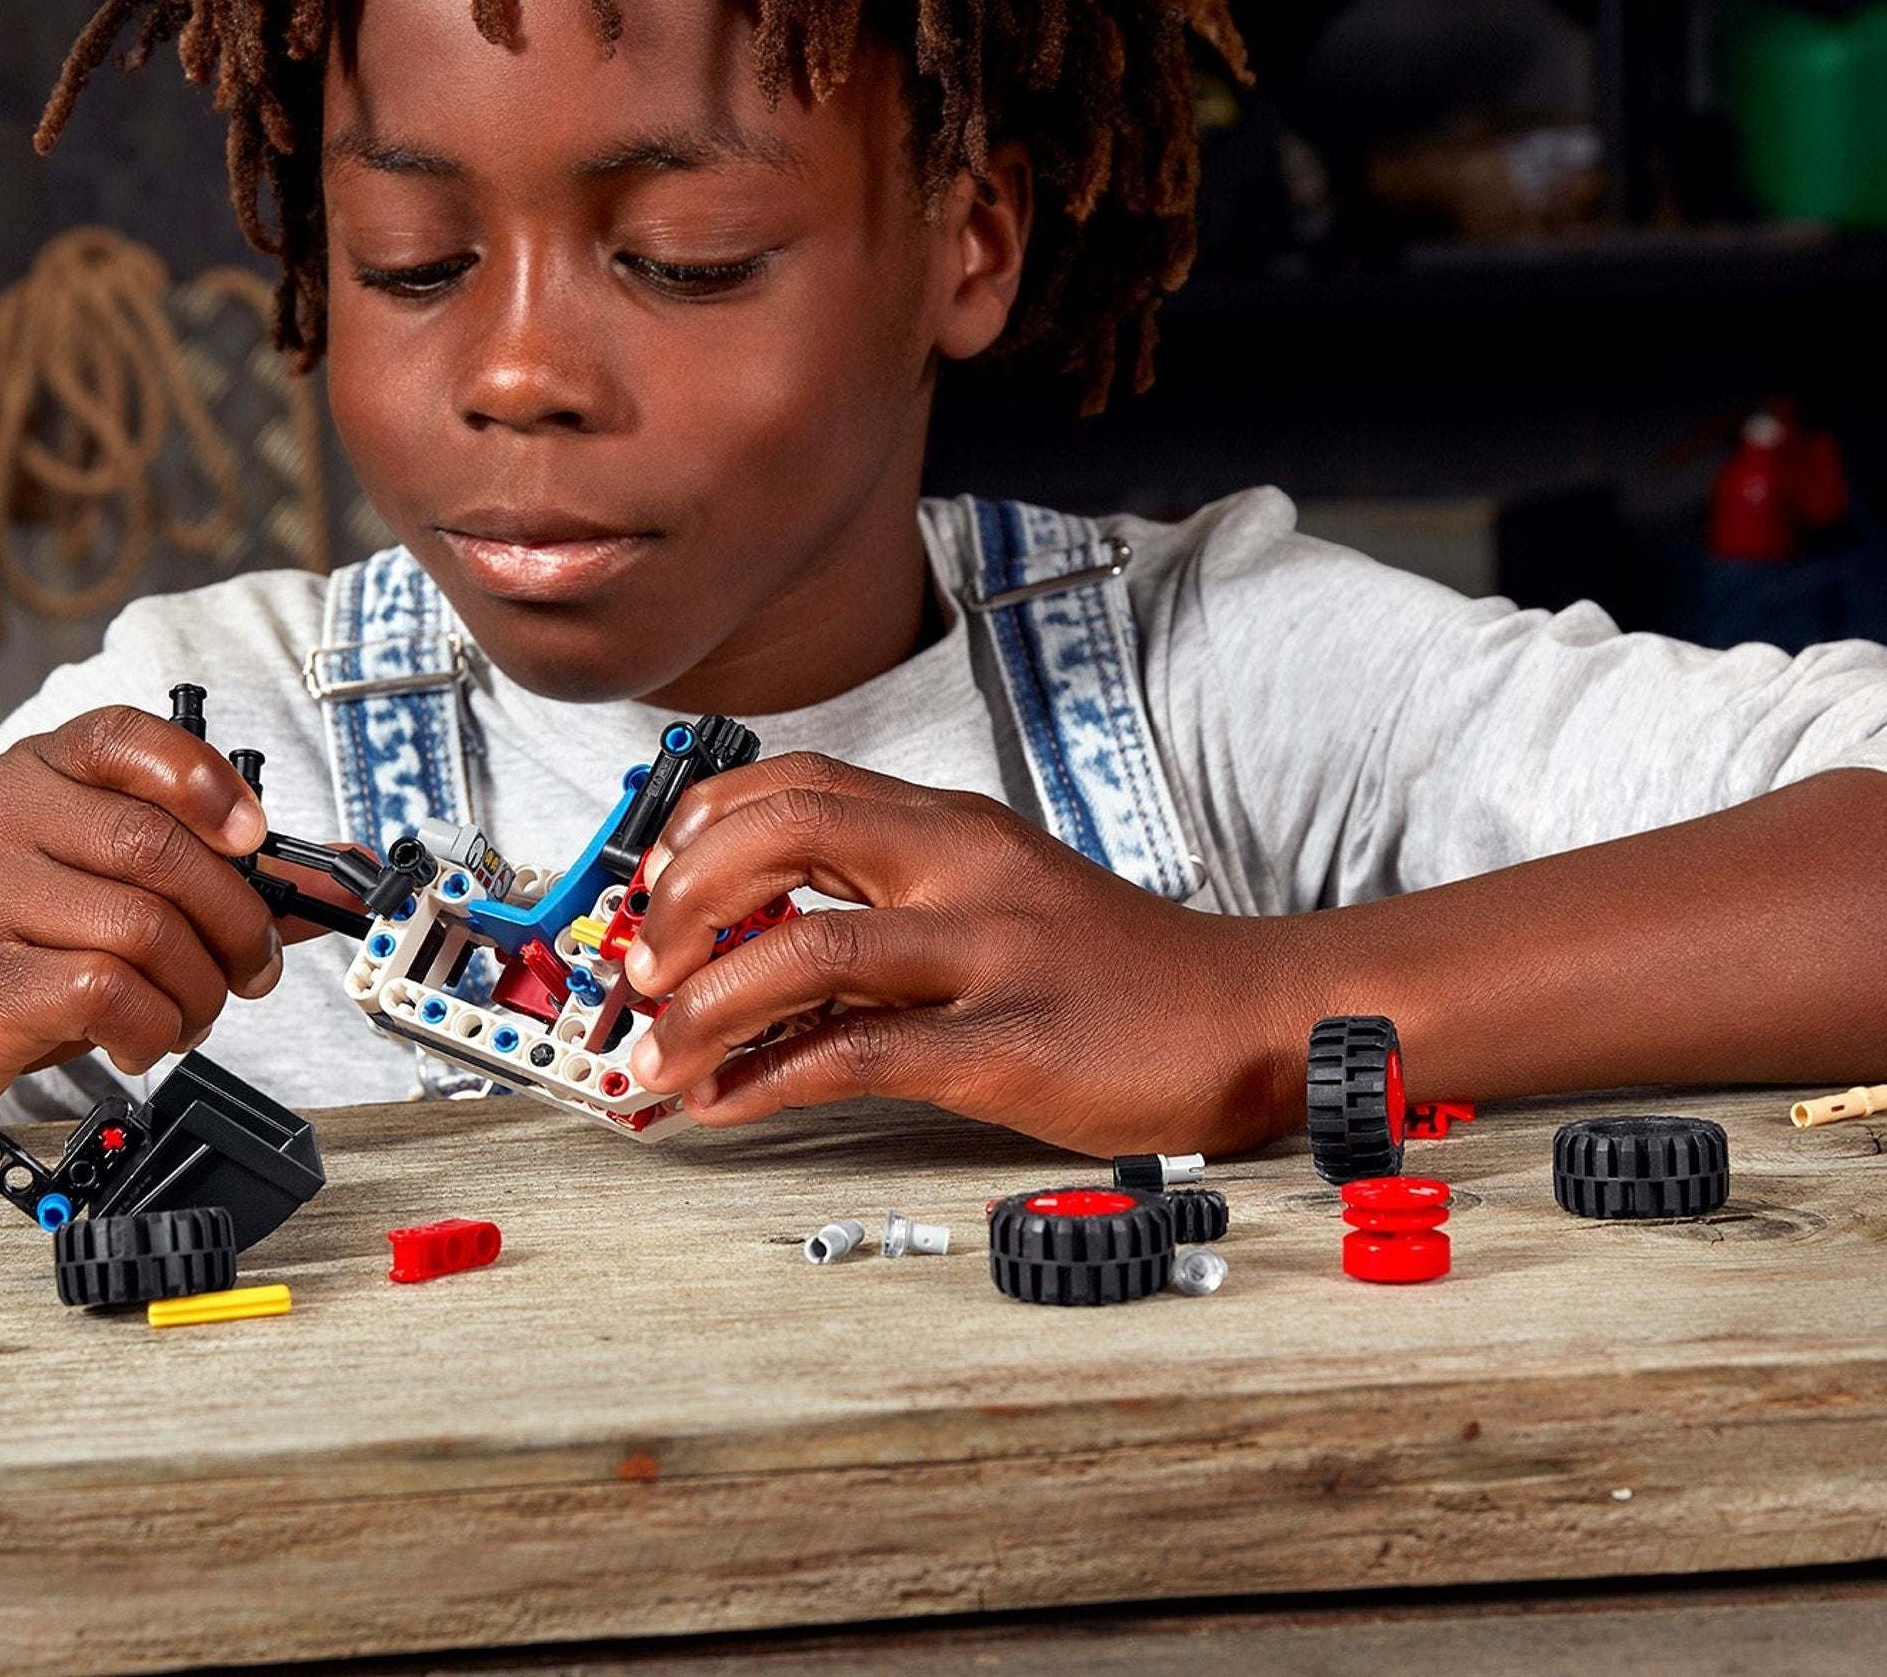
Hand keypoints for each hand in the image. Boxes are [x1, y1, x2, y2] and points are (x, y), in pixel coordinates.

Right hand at [0, 705, 285, 1137]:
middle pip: (162, 850)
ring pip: (148, 928)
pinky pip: (113, 992)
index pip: (127, 737)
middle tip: (252, 967)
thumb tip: (326, 888)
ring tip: (190, 1013)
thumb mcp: (81, 890)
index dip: (208, 780)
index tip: (255, 838)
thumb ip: (193, 876)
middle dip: (237, 921)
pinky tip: (139, 1037)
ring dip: (199, 988)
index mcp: (22, 775)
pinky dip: (155, 1026)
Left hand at [617, 753, 1298, 1155]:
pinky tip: (727, 1103)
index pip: (788, 782)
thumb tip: (743, 946)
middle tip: (640, 968)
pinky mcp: (1007, 1045)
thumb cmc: (1106, 966)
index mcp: (948, 823)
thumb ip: (884, 898)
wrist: (1246, 1015)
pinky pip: (857, 1054)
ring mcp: (986, 951)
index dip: (693, 830)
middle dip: (678, 901)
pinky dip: (767, 1080)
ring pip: (803, 948)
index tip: (648, 891)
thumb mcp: (992, 893)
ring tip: (659, 1057)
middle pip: (779, 833)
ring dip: (702, 1007)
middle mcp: (960, 865)